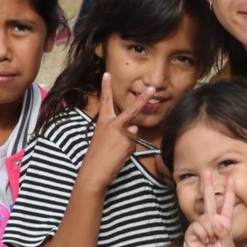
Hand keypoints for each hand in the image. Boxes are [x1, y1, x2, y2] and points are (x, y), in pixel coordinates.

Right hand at [84, 72, 150, 186]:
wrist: (93, 172)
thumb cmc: (97, 158)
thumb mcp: (105, 140)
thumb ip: (120, 131)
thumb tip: (134, 128)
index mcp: (103, 122)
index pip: (105, 102)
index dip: (106, 87)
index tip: (107, 74)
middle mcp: (112, 124)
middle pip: (132, 109)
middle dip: (143, 98)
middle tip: (153, 89)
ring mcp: (120, 132)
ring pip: (133, 134)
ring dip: (127, 144)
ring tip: (113, 153)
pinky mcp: (127, 142)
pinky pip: (133, 145)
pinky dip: (128, 152)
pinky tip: (118, 157)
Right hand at [184, 173, 235, 246]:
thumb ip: (225, 233)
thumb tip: (216, 221)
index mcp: (224, 223)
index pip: (227, 205)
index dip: (229, 193)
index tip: (231, 179)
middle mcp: (212, 221)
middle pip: (209, 200)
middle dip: (208, 186)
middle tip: (206, 172)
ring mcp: (201, 225)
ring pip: (206, 219)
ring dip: (210, 232)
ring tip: (210, 241)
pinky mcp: (192, 230)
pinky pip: (198, 227)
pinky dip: (202, 235)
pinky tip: (203, 241)